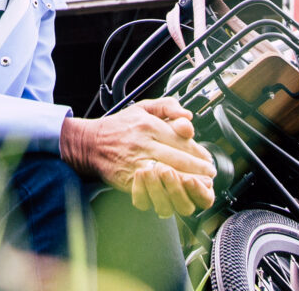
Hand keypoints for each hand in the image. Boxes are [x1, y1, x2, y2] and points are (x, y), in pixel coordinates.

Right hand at [60, 97, 216, 218]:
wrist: (90, 143)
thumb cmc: (119, 126)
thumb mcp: (142, 107)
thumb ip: (167, 106)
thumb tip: (188, 116)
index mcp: (148, 125)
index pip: (181, 141)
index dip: (198, 153)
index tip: (207, 160)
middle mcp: (143, 143)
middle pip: (178, 159)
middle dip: (198, 169)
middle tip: (209, 174)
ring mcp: (134, 162)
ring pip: (167, 174)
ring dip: (186, 182)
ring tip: (198, 185)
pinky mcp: (127, 178)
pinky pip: (151, 187)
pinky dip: (165, 191)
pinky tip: (176, 193)